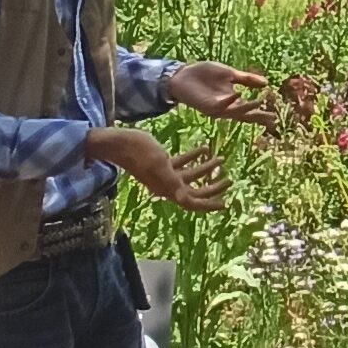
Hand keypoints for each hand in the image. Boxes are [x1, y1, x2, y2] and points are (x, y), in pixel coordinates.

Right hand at [87, 127, 227, 212]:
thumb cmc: (139, 152)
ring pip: (190, 176)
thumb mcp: (159, 166)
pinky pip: (181, 163)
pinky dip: (193, 157)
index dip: (209, 205)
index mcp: (167, 189)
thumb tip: (186, 201)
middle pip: (194, 191)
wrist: (119, 142)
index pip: (191, 202)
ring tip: (221, 159)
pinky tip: (204, 148)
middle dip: (212, 187)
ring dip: (206, 169)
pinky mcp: (161, 162)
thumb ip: (173, 183)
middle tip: (229, 180)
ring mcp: (163, 174)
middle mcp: (167, 185)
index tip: (225, 204)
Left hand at [167, 62, 273, 123]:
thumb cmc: (204, 74)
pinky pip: (220, 105)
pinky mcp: (206, 106)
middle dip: (258, 116)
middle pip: (245, 115)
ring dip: (247, 108)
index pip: (250, 109)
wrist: (182, 74)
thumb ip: (247, 79)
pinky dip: (229, 100)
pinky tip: (238, 94)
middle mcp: (226, 108)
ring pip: (235, 112)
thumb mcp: (230, 74)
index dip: (261, 113)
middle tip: (271, 118)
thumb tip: (266, 83)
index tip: (274, 117)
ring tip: (260, 101)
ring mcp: (216, 108)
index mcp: (232, 101)